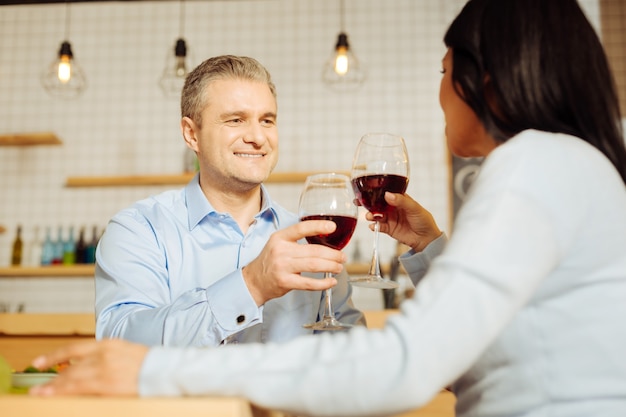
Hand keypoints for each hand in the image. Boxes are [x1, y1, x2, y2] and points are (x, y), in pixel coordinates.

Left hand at [29, 339, 146, 396]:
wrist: (163, 370)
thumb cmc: (148, 363)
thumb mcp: (125, 352)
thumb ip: (106, 357)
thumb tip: (89, 367)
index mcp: (107, 344)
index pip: (73, 349)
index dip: (53, 356)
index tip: (39, 362)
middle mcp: (102, 355)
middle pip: (70, 367)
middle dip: (53, 378)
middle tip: (39, 387)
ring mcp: (103, 370)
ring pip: (70, 379)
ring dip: (54, 387)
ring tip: (40, 393)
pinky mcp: (105, 385)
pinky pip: (78, 389)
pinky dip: (63, 392)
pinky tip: (54, 396)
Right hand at [242, 220, 346, 305]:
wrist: (254, 281)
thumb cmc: (270, 261)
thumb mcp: (278, 244)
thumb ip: (296, 240)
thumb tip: (323, 238)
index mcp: (280, 238)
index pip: (301, 228)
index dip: (318, 226)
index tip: (332, 227)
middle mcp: (281, 250)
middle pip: (313, 250)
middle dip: (333, 254)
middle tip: (342, 257)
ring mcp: (282, 267)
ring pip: (313, 265)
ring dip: (331, 266)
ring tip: (339, 267)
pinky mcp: (285, 282)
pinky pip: (309, 283)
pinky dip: (323, 283)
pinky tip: (331, 281)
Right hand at [367, 192, 441, 252]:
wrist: (427, 239)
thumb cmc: (424, 221)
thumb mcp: (414, 208)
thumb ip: (401, 201)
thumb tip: (387, 195)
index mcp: (399, 199)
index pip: (385, 192)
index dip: (375, 191)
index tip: (365, 190)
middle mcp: (393, 208)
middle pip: (377, 203)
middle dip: (367, 203)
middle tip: (358, 202)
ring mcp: (390, 218)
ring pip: (376, 215)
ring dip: (370, 215)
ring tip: (369, 216)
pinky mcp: (389, 229)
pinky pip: (378, 226)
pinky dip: (374, 226)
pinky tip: (373, 226)